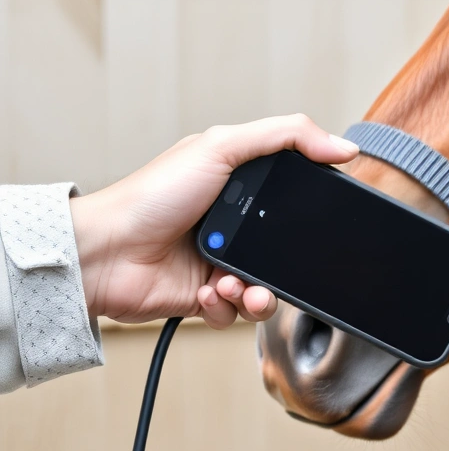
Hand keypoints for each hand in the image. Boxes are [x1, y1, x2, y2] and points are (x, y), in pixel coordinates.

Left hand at [68, 115, 359, 326]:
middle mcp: (234, 226)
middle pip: (288, 250)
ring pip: (268, 288)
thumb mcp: (221, 146)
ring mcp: (221, 263)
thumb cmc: (148, 198)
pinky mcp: (207, 298)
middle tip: (279, 264)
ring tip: (238, 287)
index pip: (295, 196)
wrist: (104, 254)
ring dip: (259, 294)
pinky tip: (210, 292)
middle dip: (288, 264)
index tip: (324, 216)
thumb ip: (286, 137)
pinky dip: (228, 307)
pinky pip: (239, 313)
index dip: (311, 208)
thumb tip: (343, 146)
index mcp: (240, 186)